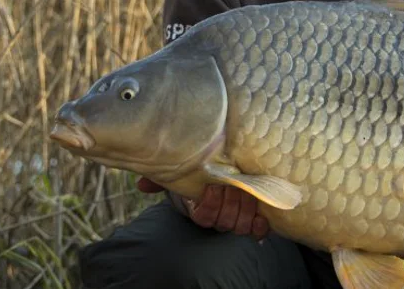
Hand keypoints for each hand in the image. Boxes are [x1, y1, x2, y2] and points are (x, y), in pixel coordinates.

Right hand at [137, 177, 269, 240]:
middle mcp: (219, 218)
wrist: (224, 173)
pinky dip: (260, 226)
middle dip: (230, 202)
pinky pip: (257, 231)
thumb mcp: (182, 172)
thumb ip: (162, 178)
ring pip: (241, 225)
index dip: (210, 204)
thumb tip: (142, 184)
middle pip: (225, 221)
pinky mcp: (254, 220)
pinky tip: (262, 216)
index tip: (212, 186)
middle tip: (233, 183)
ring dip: (246, 209)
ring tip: (248, 190)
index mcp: (200, 210)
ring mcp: (237, 220)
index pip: (204, 216)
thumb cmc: (201, 173)